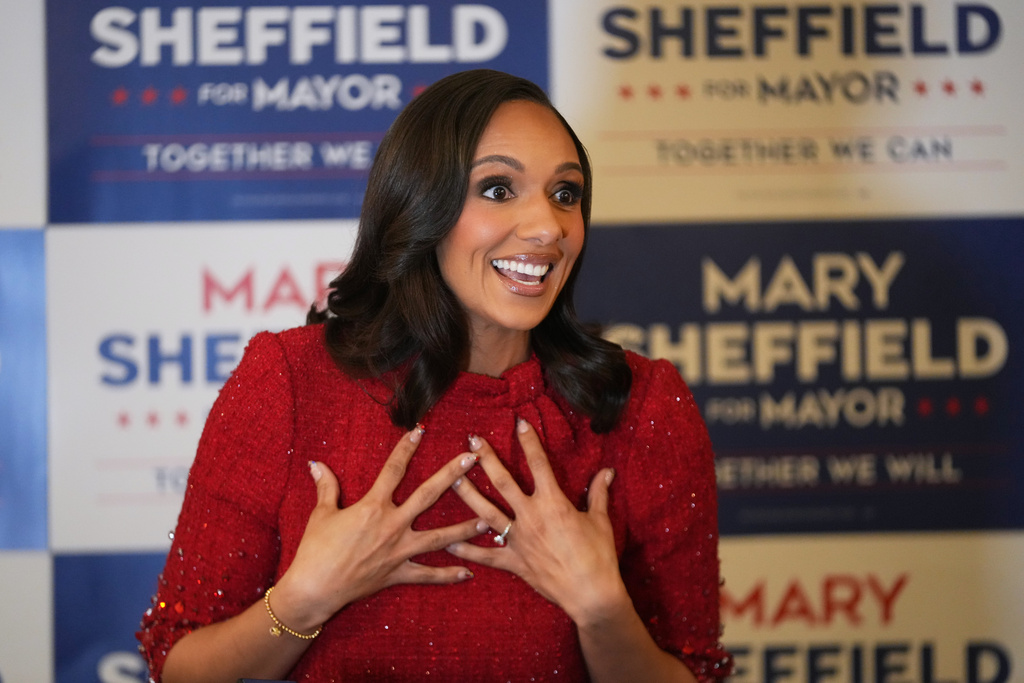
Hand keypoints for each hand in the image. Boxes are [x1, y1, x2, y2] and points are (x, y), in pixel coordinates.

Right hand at [272, 426, 486, 630]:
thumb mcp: (321, 514)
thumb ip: (326, 487)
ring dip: (465, 528)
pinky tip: (469, 574)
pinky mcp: (399, 573)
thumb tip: (315, 463)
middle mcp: (392, 525)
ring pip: (439, 537)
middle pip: (428, 495)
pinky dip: (449, 576)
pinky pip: (429, 575)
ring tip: (487, 520)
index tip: (420, 430)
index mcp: (373, 506)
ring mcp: (399, 550)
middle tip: (473, 461)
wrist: (314, 588)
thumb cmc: (315, 550)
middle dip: (452, 476)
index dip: (406, 448)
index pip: (393, 470)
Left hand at [446, 419, 629, 627]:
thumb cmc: (599, 556)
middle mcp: (531, 516)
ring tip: (452, 479)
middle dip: (486, 459)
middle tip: (471, 441)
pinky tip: (449, 543)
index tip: (518, 422)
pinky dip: (467, 549)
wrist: (590, 593)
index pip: (538, 463)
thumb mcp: (601, 520)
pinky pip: (486, 555)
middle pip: (503, 482)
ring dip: (467, 495)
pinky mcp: (514, 562)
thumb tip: (607, 471)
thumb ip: (599, 493)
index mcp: (553, 502)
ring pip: (486, 512)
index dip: (528, 441)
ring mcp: (519, 540)